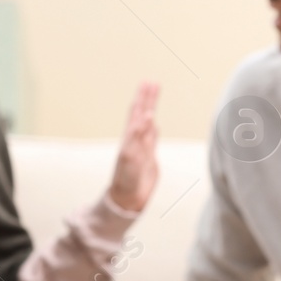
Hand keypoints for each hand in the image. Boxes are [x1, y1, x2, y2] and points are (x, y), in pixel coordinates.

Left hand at [106, 81, 159, 212]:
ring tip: (154, 96)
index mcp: (130, 137)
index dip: (143, 98)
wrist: (128, 198)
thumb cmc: (126, 178)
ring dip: (151, 109)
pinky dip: (153, 128)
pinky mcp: (149, 158)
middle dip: (147, 98)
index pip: (137, 112)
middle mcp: (136, 139)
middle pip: (142, 113)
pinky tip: (153, 123)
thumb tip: (145, 115)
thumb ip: (137, 135)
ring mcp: (142, 148)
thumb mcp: (130, 155)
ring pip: (148, 123)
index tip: (148, 82)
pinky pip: (152, 138)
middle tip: (152, 82)